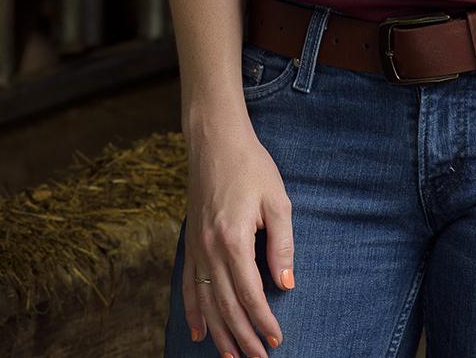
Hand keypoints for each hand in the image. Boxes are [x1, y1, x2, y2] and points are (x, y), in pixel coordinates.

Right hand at [182, 124, 293, 356]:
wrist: (214, 140)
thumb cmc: (251, 166)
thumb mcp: (277, 201)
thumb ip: (282, 245)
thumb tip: (286, 284)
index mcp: (234, 238)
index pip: (250, 293)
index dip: (263, 321)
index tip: (277, 340)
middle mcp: (210, 247)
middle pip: (226, 304)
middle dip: (242, 337)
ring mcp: (196, 246)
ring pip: (206, 300)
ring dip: (218, 332)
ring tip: (231, 357)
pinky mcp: (190, 241)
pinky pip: (189, 284)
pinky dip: (193, 311)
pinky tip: (199, 332)